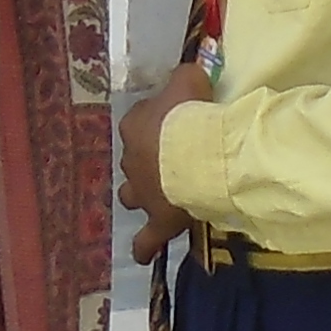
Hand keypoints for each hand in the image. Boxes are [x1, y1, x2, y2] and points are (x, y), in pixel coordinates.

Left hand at [118, 67, 207, 259]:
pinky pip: (146, 239)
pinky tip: (144, 253)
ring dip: (143, 193)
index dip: (160, 121)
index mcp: (135, 125)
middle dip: (150, 159)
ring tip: (161, 196)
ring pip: (132, 195)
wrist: (200, 151)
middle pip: (136, 159)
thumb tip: (188, 77)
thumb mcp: (189, 78)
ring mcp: (142, 192)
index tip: (179, 122)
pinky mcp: (158, 220)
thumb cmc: (193, 112)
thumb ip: (185, 77)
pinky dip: (144, 246)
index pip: (141, 120)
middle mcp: (131, 159)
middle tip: (176, 158)